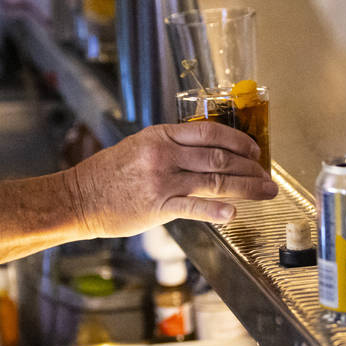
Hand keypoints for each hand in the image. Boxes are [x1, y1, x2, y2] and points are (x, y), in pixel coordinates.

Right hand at [66, 121, 278, 237]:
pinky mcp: (157, 206)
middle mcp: (164, 154)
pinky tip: (234, 213)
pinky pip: (194, 207)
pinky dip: (217, 210)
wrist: (79, 197)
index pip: (210, 131)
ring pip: (215, 181)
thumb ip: (170, 147)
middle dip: (250, 167)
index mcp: (161, 135)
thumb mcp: (138, 147)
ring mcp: (162, 180)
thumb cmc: (107, 174)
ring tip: (265, 193)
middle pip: (219, 157)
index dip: (238, 140)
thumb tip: (206, 153)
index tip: (255, 150)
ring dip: (246, 187)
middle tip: (267, 177)